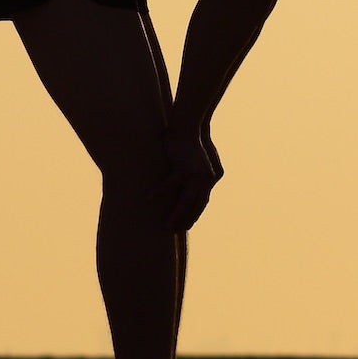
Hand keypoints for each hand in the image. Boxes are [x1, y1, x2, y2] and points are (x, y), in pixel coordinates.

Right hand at [156, 118, 222, 232]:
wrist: (190, 127)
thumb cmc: (193, 142)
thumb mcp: (198, 161)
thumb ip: (197, 175)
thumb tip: (191, 185)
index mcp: (210, 178)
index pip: (202, 202)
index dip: (194, 214)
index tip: (186, 226)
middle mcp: (205, 180)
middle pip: (196, 205)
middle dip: (185, 219)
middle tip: (174, 231)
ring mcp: (195, 175)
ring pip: (185, 201)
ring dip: (176, 215)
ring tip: (166, 225)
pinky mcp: (183, 169)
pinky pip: (169, 185)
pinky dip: (158, 193)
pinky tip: (148, 199)